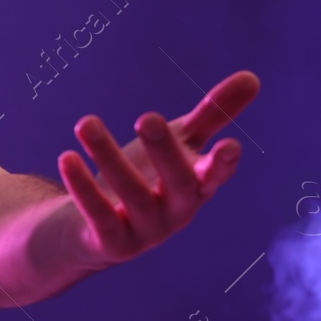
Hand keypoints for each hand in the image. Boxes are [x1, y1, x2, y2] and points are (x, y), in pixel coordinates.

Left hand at [56, 70, 259, 267]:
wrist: (94, 229)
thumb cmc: (145, 177)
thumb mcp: (179, 144)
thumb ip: (213, 114)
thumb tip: (253, 77)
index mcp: (195, 186)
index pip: (214, 177)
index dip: (222, 165)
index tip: (230, 146)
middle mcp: (176, 212)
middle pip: (177, 183)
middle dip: (164, 151)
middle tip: (146, 117)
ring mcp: (145, 231)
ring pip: (132, 195)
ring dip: (109, 156)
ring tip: (86, 123)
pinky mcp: (111, 243)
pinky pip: (98, 216)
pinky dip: (83, 187)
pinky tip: (67, 157)